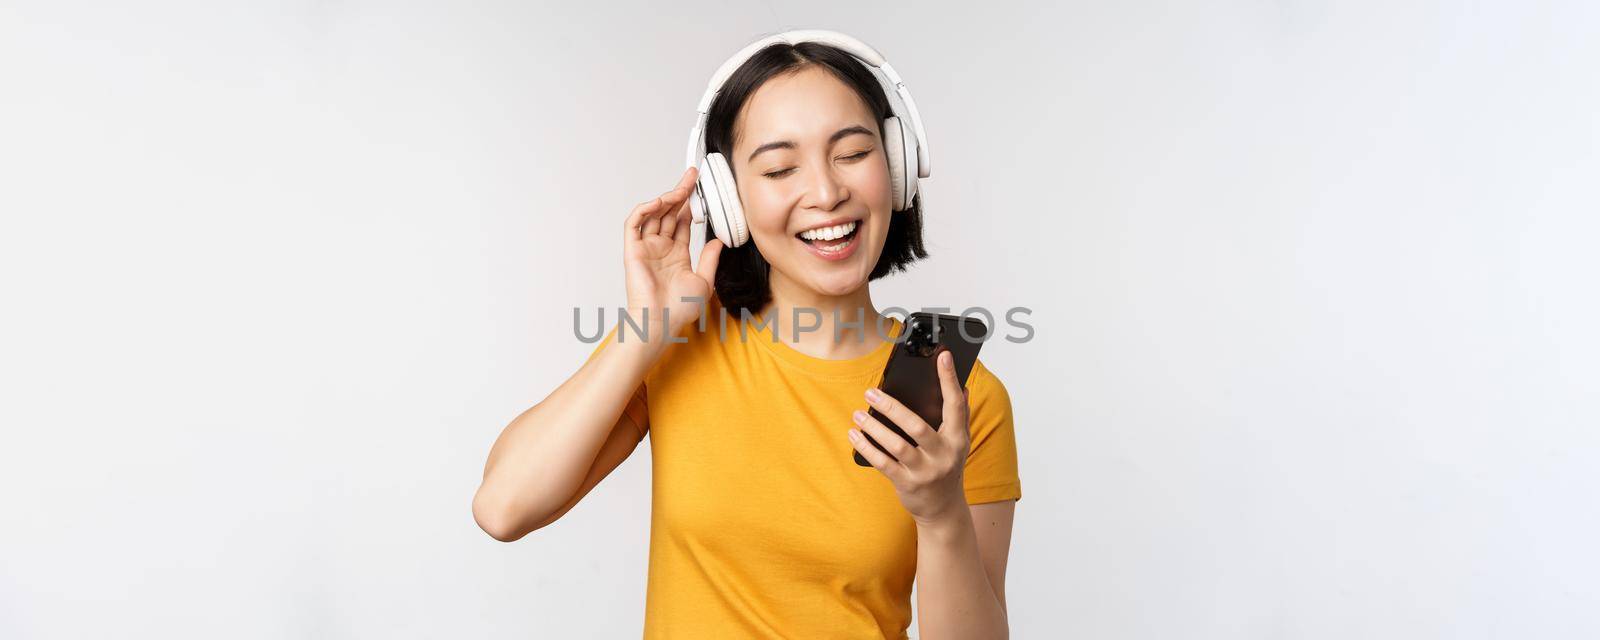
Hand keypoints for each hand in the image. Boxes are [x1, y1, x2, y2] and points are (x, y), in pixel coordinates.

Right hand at [622, 166, 722, 345]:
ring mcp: (646, 248)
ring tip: (680, 188)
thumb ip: (710, 259)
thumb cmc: (679, 310)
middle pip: (669, 213)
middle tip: (692, 176)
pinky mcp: (633, 250)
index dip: (690, 205)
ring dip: (666, 198)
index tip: (700, 189)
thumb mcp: (705, 281)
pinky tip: (660, 203)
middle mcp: (660, 249)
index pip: (682, 222)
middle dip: (680, 192)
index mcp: (676, 255)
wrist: (662, 322)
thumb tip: (718, 241)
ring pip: (653, 215)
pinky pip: (634, 224)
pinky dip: (644, 210)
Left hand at [846, 349, 971, 524]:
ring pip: (896, 445)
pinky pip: (883, 463)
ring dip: (874, 428)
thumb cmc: (947, 467)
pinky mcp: (907, 484)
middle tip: (871, 391)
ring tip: (858, 414)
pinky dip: (867, 448)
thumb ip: (960, 417)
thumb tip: (963, 388)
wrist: (944, 509)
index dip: (949, 379)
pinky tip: (854, 435)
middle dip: (892, 407)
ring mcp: (925, 471)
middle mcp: (944, 455)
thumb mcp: (959, 443)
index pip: (955, 405)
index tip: (943, 356)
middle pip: (916, 426)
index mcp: (958, 439)